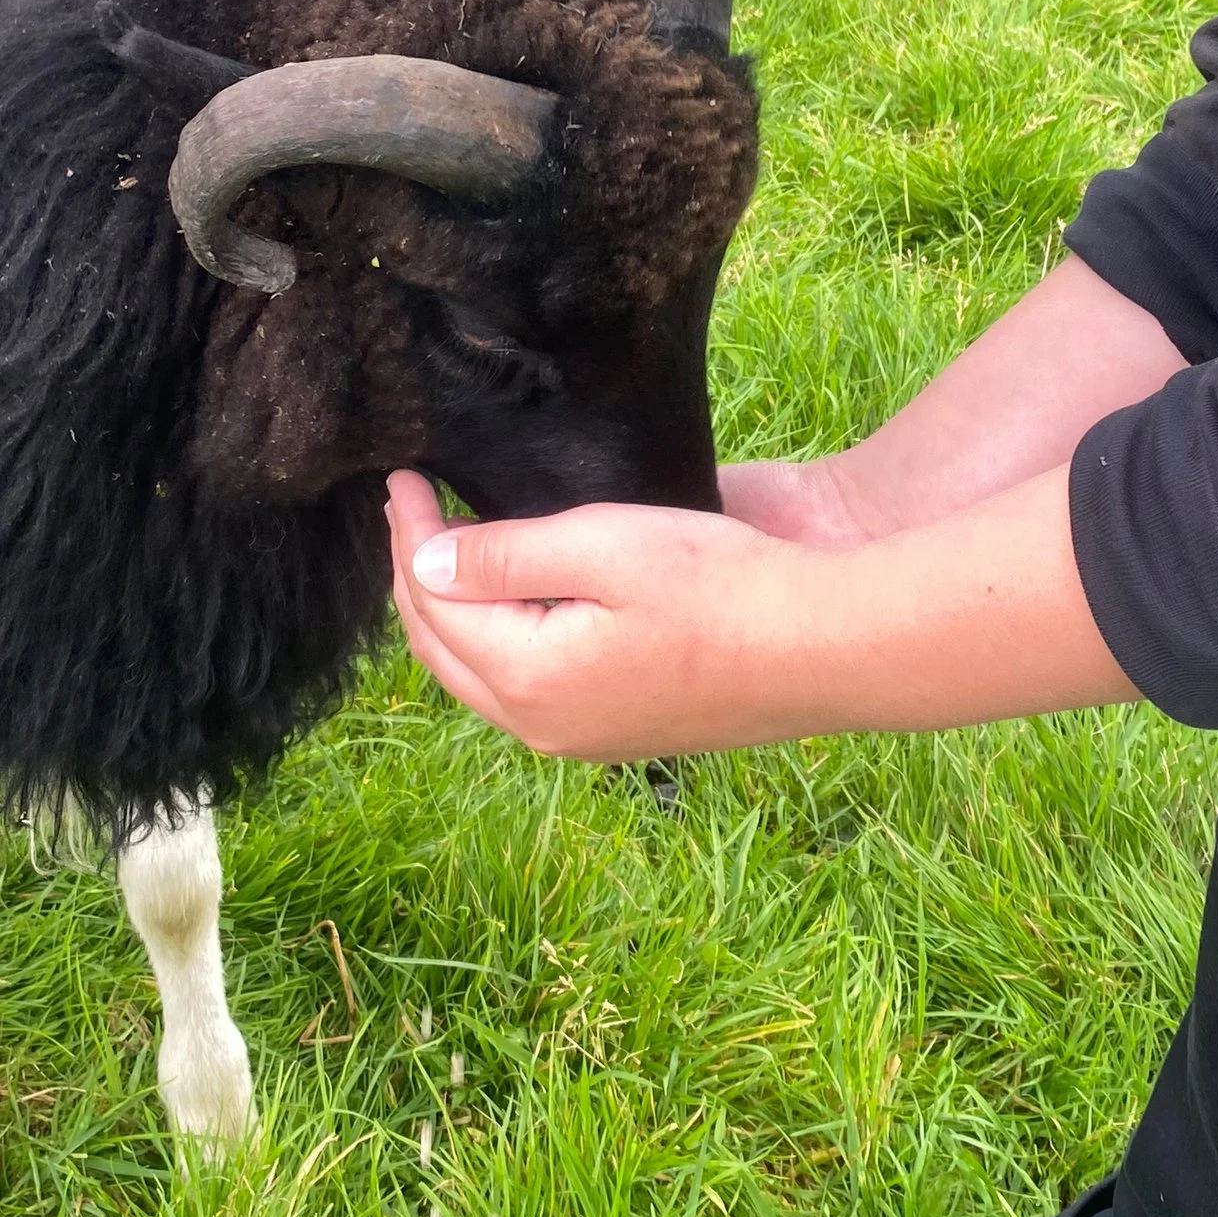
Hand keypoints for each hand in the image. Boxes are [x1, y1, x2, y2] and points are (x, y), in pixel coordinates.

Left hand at [386, 458, 1134, 762]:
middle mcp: (540, 725)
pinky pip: (523, 691)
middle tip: (410, 512)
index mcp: (526, 679)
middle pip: (441, 650)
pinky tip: (512, 602)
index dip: (409, 535)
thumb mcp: (600, 544)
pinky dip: (496, 643)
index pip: (431, 601)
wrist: (817, 645)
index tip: (400, 477)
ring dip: (452, 615)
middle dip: (415, 580)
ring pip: (479, 677)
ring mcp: (580, 738)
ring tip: (446, 550)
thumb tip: (423, 562)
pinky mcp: (617, 733)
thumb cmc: (717, 583)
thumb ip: (502, 556)